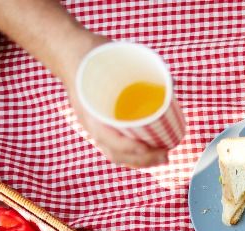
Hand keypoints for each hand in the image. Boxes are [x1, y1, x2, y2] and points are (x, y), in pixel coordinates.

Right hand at [57, 31, 169, 167]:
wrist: (72, 55)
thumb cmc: (93, 56)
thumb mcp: (113, 57)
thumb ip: (140, 67)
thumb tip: (172, 83)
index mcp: (89, 108)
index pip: (107, 137)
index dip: (128, 147)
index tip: (146, 148)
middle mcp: (91, 122)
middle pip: (115, 152)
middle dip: (141, 158)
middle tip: (165, 155)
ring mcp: (94, 126)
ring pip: (115, 154)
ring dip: (139, 161)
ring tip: (161, 159)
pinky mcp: (100, 126)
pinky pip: (114, 148)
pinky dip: (131, 156)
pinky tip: (147, 156)